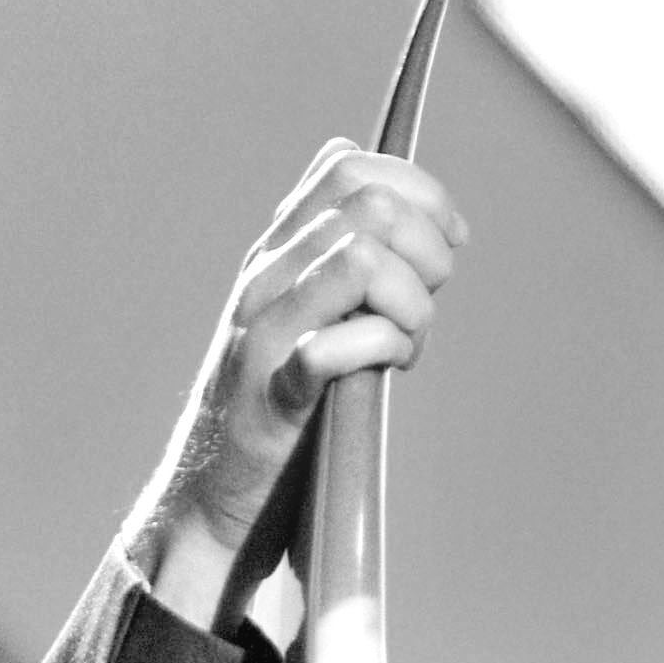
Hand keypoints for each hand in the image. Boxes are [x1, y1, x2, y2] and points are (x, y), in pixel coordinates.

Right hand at [129, 141, 466, 631]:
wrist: (213, 495)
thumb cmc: (280, 411)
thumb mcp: (309, 318)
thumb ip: (347, 269)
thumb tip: (421, 228)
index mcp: (275, 250)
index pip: (347, 166)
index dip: (418, 191)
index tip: (451, 239)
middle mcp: (265, 275)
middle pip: (370, 206)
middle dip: (427, 251)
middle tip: (430, 303)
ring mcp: (263, 328)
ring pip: (363, 260)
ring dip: (412, 303)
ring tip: (408, 345)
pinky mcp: (273, 391)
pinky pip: (339, 343)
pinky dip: (384, 347)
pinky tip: (388, 367)